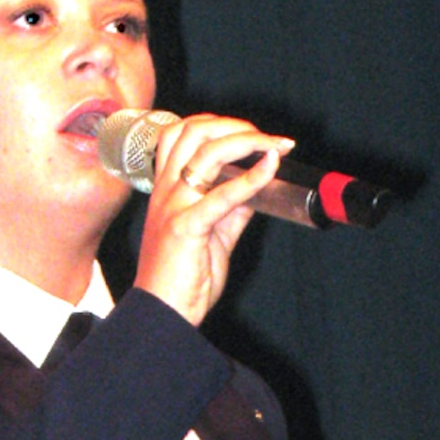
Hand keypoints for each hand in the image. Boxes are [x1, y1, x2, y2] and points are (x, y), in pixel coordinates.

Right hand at [134, 113, 294, 326]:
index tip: (254, 136)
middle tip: (270, 138)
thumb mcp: (213, 236)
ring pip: (206, 151)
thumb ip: (231, 209)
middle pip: (194, 131)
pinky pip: (221, 194)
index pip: (184, 134)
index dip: (220, 125)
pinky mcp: (185, 227)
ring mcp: (173, 206)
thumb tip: (255, 187)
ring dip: (247, 140)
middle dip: (236, 125)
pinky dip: (251, 177)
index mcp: (167, 190)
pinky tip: (271, 168)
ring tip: (275, 146)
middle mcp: (166, 191)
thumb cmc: (183, 280)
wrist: (163, 314)